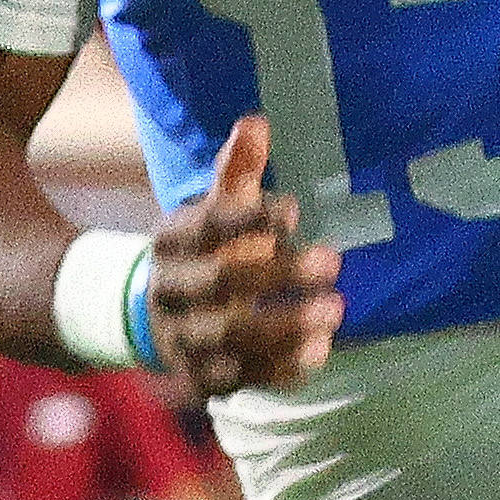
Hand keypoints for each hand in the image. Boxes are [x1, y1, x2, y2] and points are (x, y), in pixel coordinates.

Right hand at [149, 114, 346, 396]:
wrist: (163, 317)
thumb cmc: (208, 251)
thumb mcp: (219, 208)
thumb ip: (238, 170)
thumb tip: (255, 122)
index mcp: (171, 240)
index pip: (205, 226)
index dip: (248, 217)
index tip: (294, 209)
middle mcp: (169, 289)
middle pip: (218, 281)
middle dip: (278, 272)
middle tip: (334, 261)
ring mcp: (181, 337)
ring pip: (227, 335)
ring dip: (284, 325)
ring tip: (336, 310)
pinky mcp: (199, 378)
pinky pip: (236, 378)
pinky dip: (277, 368)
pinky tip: (319, 351)